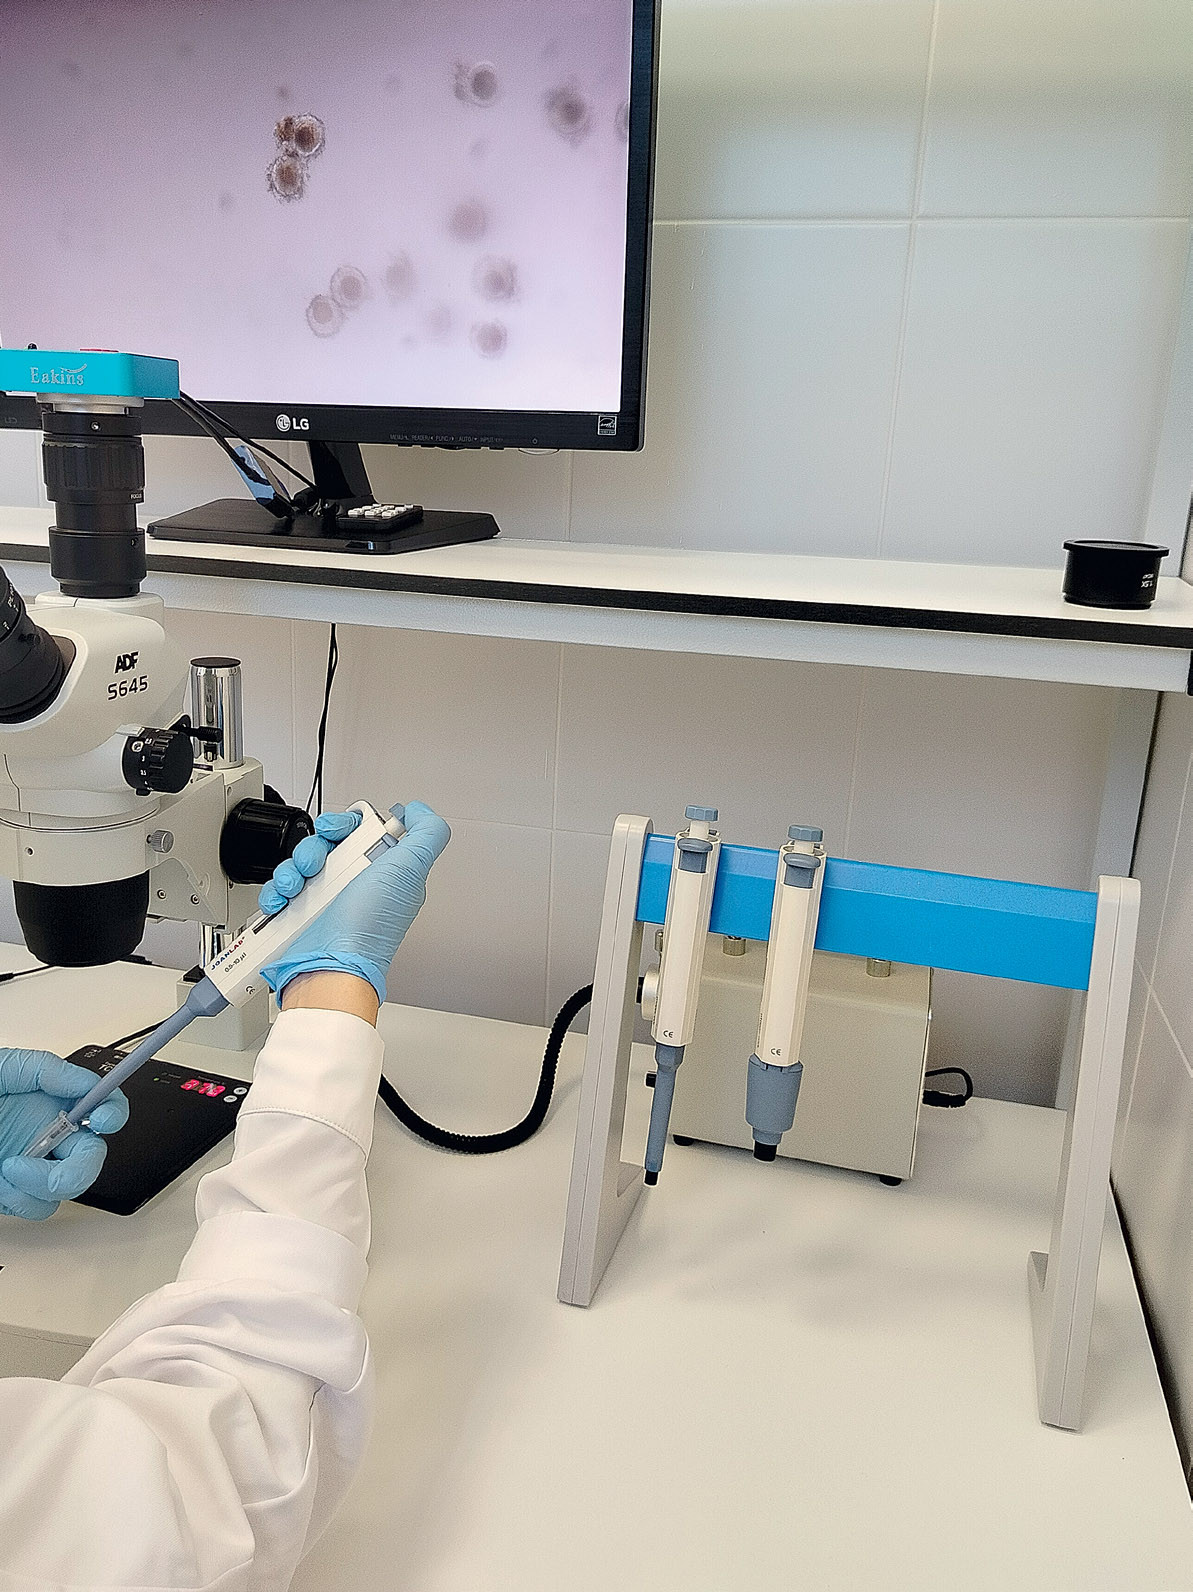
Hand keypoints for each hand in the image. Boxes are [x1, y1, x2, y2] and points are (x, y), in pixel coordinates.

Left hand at [0, 1049, 128, 1219]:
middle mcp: (47, 1136)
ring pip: (67, 1190)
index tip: (100, 1118)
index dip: (113, 1114)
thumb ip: (46, 1070)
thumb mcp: (5, 1070)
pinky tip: (3, 1180)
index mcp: (51, 1102)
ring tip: (11, 1168)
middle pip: (92, 1157)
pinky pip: (36, 1207)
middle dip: (80, 1167)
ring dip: (42, 1184)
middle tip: (56, 1168)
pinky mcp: (13, 1192)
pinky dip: (22, 1198)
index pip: (102, 1107)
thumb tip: (85, 1082)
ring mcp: (32, 1166)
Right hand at [258, 800, 449, 1003]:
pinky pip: (280, 889)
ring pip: (299, 863)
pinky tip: (281, 902)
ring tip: (295, 888)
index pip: (359, 830)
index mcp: (381, 870)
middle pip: (325, 844)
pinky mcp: (299, 914)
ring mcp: (325, 900)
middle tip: (313, 865)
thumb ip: (426, 834)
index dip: (345, 825)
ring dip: (291, 869)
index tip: (336, 832)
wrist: (329, 968)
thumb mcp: (410, 870)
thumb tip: (419, 811)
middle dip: (313, 847)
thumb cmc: (368, 929)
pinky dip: (275, 892)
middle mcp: (354, 884)